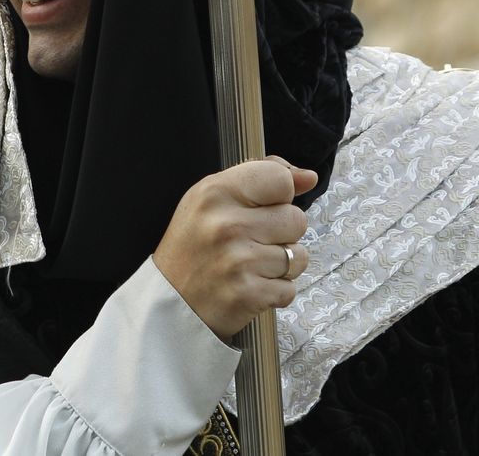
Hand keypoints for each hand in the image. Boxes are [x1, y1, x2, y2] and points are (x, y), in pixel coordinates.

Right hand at [152, 156, 315, 341]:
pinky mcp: (249, 294)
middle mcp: (227, 224)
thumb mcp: (214, 198)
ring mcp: (239, 260)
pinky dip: (275, 291)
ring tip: (251, 265)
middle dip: (282, 233)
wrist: (170, 301)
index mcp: (215, 192)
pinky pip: (290, 288)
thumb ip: (261, 177)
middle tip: (250, 242)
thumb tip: (308, 177)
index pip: (280, 178)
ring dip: (282, 264)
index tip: (260, 208)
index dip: (279, 195)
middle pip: (297, 218)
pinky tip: (250, 286)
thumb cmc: (196, 245)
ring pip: (299, 255)